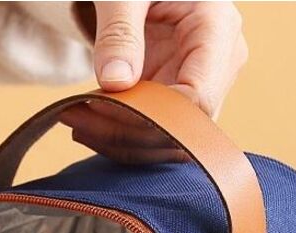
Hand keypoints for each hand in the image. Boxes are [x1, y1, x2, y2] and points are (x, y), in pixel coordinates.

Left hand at [62, 2, 247, 161]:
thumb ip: (119, 31)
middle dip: (128, 132)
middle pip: (183, 128)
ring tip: (75, 120)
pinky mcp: (179, 101)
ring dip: (119, 140)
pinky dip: (119, 134)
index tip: (99, 107)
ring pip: (168, 141)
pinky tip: (87, 124)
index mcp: (217, 28)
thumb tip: (115, 82)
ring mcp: (202, 86)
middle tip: (75, 119)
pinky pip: (155, 134)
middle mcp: (219, 64)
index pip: (197, 99)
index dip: (150, 116)